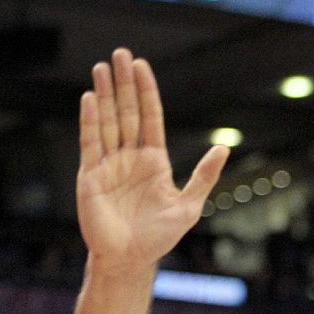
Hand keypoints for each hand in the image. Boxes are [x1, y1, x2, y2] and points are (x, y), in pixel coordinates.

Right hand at [77, 47, 228, 272]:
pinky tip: (90, 99)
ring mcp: (108, 164)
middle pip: (126, 112)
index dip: (146, 92)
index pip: (150, 117)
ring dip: (104, 94)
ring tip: (102, 67)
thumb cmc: (160, 235)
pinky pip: (90, 143)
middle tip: (120, 53)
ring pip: (107, 121)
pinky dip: (90, 121)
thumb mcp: (189, 204)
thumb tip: (223, 148)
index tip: (141, 66)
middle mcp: (129, 157)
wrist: (131, 259)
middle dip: (123, 83)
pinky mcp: (90, 176)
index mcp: (154, 160)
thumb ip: (204, 176)